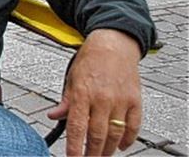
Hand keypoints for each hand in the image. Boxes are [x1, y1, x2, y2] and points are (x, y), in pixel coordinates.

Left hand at [48, 29, 142, 155]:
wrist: (113, 44)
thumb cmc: (90, 60)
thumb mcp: (71, 79)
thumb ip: (65, 101)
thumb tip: (54, 116)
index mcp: (82, 93)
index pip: (77, 127)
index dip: (74, 147)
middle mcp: (102, 99)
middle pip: (97, 135)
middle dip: (92, 153)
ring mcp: (120, 100)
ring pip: (115, 134)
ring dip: (108, 149)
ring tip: (102, 155)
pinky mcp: (135, 100)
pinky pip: (133, 126)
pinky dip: (128, 139)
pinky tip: (121, 146)